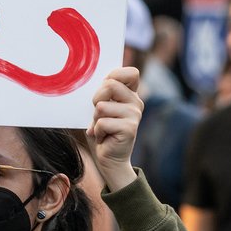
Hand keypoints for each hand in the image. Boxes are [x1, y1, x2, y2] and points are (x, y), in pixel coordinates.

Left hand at [86, 67, 143, 190]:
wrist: (108, 158)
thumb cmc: (101, 130)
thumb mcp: (100, 107)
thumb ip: (102, 93)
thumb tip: (95, 81)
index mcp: (130, 94)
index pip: (131, 73)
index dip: (114, 75)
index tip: (105, 88)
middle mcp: (136, 102)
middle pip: (110, 85)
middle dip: (96, 99)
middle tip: (98, 114)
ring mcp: (134, 115)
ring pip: (102, 106)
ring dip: (95, 119)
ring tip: (102, 128)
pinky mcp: (130, 128)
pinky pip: (102, 122)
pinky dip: (97, 131)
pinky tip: (103, 137)